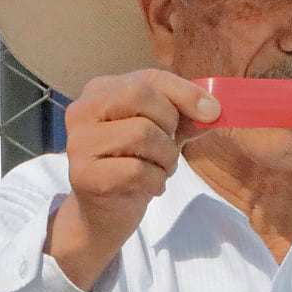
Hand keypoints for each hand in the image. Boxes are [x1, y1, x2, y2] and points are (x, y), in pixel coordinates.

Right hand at [46, 69, 220, 289]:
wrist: (104, 213)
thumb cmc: (133, 165)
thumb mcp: (163, 133)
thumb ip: (185, 117)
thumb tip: (213, 110)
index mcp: (101, 90)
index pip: (149, 78)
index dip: (185, 93)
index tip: (213, 112)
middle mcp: (83, 110)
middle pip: (139, 96)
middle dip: (168, 124)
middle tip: (169, 148)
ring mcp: (79, 142)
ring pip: (140, 133)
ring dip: (165, 157)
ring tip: (160, 170)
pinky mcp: (83, 175)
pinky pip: (136, 169)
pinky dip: (155, 181)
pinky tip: (150, 187)